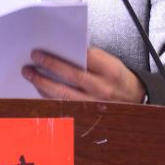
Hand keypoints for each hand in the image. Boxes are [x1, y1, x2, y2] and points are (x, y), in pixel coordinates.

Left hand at [22, 46, 146, 103]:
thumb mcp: (110, 61)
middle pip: (73, 77)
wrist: (133, 97)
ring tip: (31, 75)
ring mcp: (95, 104)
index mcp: (109, 70)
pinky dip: (50, 97)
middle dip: (50, 67)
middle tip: (33, 60)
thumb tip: (63, 50)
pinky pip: (65, 106)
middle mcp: (103, 88)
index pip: (85, 59)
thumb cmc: (117, 76)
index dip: (64, 55)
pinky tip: (40, 89)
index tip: (45, 51)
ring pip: (65, 95)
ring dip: (44, 84)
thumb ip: (90, 56)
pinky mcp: (88, 114)